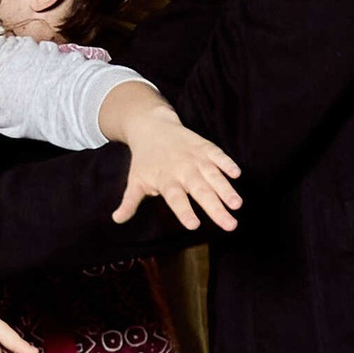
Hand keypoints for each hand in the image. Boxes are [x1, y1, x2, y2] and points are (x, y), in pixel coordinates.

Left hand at [101, 82, 242, 231]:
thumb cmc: (144, 160)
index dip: (184, 211)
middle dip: (215, 208)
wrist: (151, 126)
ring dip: (226, 189)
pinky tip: (237, 174)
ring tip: (237, 204)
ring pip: (213, 175)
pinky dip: (227, 162)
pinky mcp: (205, 147)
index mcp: (166, 180)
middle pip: (200, 191)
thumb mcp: (135, 180)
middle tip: (230, 225)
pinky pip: (218, 154)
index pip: (176, 199)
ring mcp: (195, 157)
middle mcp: (182, 170)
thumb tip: (116, 219)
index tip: (194, 226)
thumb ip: (130, 202)